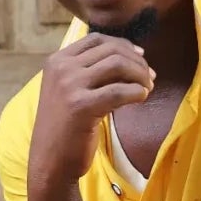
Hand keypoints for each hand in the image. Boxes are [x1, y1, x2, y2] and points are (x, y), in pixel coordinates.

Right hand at [29, 34, 154, 188]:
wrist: (50, 162)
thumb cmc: (64, 128)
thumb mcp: (70, 91)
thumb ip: (91, 73)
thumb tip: (132, 57)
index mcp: (57, 61)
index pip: (96, 39)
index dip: (123, 44)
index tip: (140, 56)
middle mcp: (61, 68)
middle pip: (111, 50)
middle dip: (137, 61)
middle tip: (150, 77)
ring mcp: (69, 86)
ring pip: (117, 64)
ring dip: (140, 74)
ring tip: (147, 88)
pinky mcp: (81, 106)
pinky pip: (119, 91)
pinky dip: (137, 92)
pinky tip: (141, 98)